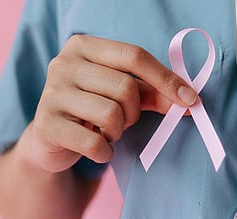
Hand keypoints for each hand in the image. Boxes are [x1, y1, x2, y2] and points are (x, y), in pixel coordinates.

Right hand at [26, 35, 196, 172]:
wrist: (49, 140)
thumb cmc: (89, 111)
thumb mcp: (119, 95)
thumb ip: (151, 92)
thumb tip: (188, 100)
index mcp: (83, 46)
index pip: (134, 56)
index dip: (166, 78)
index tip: (190, 99)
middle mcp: (63, 64)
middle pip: (125, 87)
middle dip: (134, 112)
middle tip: (122, 121)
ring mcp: (52, 93)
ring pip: (111, 114)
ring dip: (117, 132)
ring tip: (104, 132)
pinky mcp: (46, 125)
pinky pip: (94, 143)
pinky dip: (104, 152)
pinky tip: (96, 149)